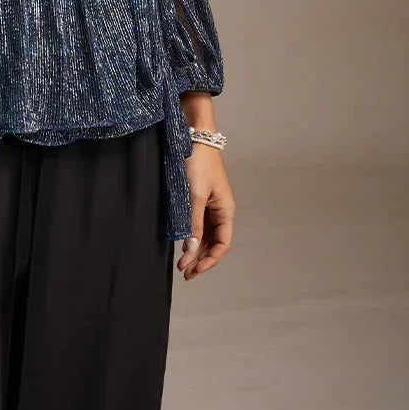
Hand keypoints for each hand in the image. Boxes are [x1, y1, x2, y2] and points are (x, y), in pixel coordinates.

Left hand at [176, 144, 234, 280]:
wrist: (194, 136)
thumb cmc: (198, 163)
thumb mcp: (194, 196)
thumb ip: (194, 224)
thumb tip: (191, 250)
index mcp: (226, 210)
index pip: (222, 244)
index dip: (209, 260)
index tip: (193, 270)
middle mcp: (221, 210)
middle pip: (214, 242)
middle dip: (201, 259)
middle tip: (184, 273)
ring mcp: (210, 204)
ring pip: (206, 235)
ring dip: (195, 250)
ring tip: (182, 264)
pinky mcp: (200, 198)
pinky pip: (199, 223)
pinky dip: (192, 236)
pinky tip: (182, 244)